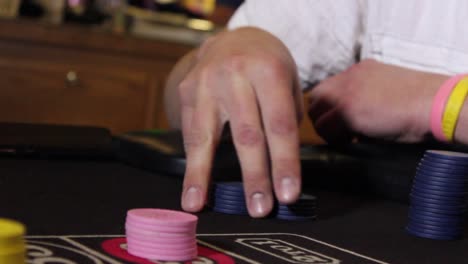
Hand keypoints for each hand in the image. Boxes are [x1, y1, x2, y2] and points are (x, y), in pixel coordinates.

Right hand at [179, 28, 302, 216]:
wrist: (233, 39)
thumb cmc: (266, 66)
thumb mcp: (287, 81)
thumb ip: (284, 118)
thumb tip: (279, 168)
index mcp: (268, 71)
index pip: (278, 125)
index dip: (284, 162)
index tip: (288, 194)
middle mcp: (234, 75)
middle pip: (246, 134)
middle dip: (254, 176)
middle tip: (259, 209)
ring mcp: (205, 83)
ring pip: (206, 136)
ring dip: (204, 176)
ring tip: (199, 205)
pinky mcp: (186, 92)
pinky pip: (189, 133)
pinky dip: (191, 164)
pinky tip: (191, 188)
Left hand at [307, 59, 447, 142]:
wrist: (434, 104)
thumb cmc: (418, 102)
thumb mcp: (384, 89)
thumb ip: (364, 95)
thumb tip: (348, 119)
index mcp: (359, 70)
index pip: (327, 87)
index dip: (329, 107)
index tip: (338, 121)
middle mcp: (348, 77)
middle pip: (315, 98)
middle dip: (322, 117)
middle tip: (338, 132)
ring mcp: (345, 93)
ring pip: (316, 114)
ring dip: (327, 129)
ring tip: (346, 138)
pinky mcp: (347, 111)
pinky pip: (325, 128)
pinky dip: (335, 138)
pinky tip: (352, 141)